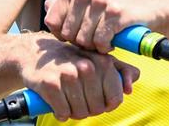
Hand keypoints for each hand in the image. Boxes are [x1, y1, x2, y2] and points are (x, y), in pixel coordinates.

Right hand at [19, 32, 139, 121]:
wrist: (39, 54)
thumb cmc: (75, 59)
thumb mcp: (100, 59)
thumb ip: (122, 71)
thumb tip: (130, 88)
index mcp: (103, 62)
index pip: (115, 97)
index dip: (109, 105)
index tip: (102, 103)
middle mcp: (87, 67)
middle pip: (97, 107)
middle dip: (91, 110)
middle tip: (84, 103)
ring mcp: (68, 75)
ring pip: (80, 112)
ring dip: (76, 113)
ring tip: (72, 104)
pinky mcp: (49, 85)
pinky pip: (63, 112)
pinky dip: (62, 114)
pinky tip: (61, 106)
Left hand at [44, 0, 167, 52]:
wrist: (153, 4)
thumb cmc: (118, 4)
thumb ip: (68, 2)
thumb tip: (46, 5)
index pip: (52, 21)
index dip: (64, 34)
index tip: (79, 34)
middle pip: (68, 33)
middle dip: (80, 41)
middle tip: (96, 37)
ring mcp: (101, 1)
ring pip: (84, 40)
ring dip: (95, 45)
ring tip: (105, 38)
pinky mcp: (116, 13)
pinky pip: (100, 41)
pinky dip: (107, 47)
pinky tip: (114, 41)